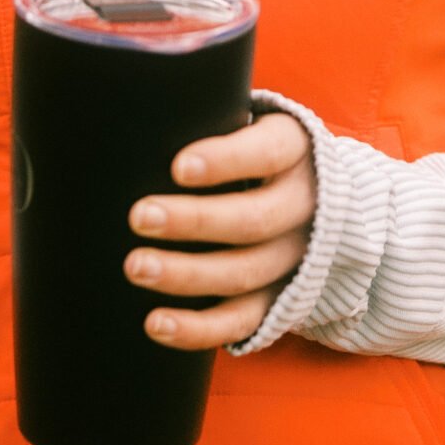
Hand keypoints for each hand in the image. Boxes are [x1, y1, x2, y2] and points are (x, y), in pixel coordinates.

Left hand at [124, 109, 314, 350]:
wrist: (313, 195)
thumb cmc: (249, 149)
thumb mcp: (246, 122)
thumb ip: (206, 119)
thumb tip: (130, 114)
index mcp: (294, 151)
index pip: (266, 153)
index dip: (225, 161)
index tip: (178, 166)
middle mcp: (302, 207)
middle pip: (253, 220)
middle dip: (194, 221)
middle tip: (139, 216)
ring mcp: (292, 258)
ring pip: (244, 274)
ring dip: (187, 275)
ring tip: (136, 267)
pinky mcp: (277, 299)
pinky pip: (240, 321)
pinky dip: (198, 329)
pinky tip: (155, 323)